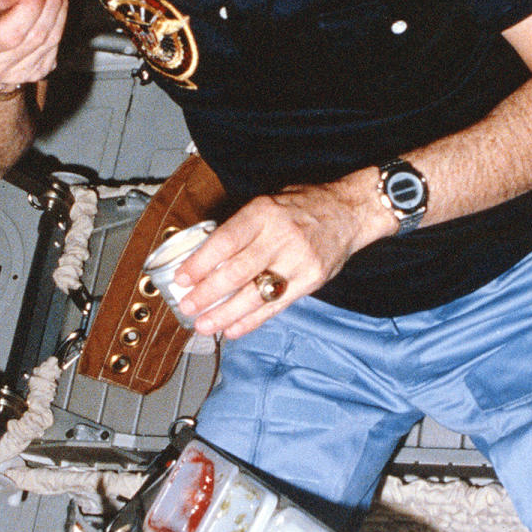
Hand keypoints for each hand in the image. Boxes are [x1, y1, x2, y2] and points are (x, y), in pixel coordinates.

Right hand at [0, 0, 67, 90]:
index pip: (12, 33)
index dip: (30, 7)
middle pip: (35, 35)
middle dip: (49, 3)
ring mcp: (20, 73)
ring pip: (50, 40)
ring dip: (58, 9)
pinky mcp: (38, 72)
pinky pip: (56, 45)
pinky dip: (59, 21)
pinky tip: (56, 5)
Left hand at [174, 170, 392, 338]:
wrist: (349, 211)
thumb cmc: (303, 205)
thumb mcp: (268, 202)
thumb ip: (242, 227)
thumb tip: (204, 256)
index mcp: (265, 212)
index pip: (225, 241)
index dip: (200, 263)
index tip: (182, 277)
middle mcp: (281, 236)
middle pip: (237, 272)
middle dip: (207, 293)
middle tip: (187, 306)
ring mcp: (298, 260)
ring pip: (255, 294)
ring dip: (225, 314)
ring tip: (204, 324)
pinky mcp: (311, 280)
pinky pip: (276, 306)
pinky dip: (251, 321)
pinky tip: (232, 329)